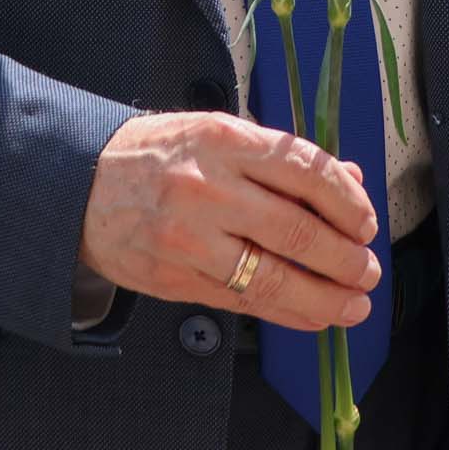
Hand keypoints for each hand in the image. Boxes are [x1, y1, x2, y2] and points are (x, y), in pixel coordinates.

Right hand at [78, 112, 380, 332]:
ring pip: (274, 278)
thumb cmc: (158, 154)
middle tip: (367, 269)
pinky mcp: (176, 277)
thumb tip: (350, 179)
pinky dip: (287, 313)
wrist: (81, 183)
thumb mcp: (218, 134)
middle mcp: (209, 187)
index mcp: (225, 140)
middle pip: (297, 231)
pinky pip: (244, 302)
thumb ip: (282, 159)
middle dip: (345, 258)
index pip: (306, 171)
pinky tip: (312, 315)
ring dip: (325, 297)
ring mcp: (190, 237)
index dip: (348, 202)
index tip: (367, 222)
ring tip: (353, 303)